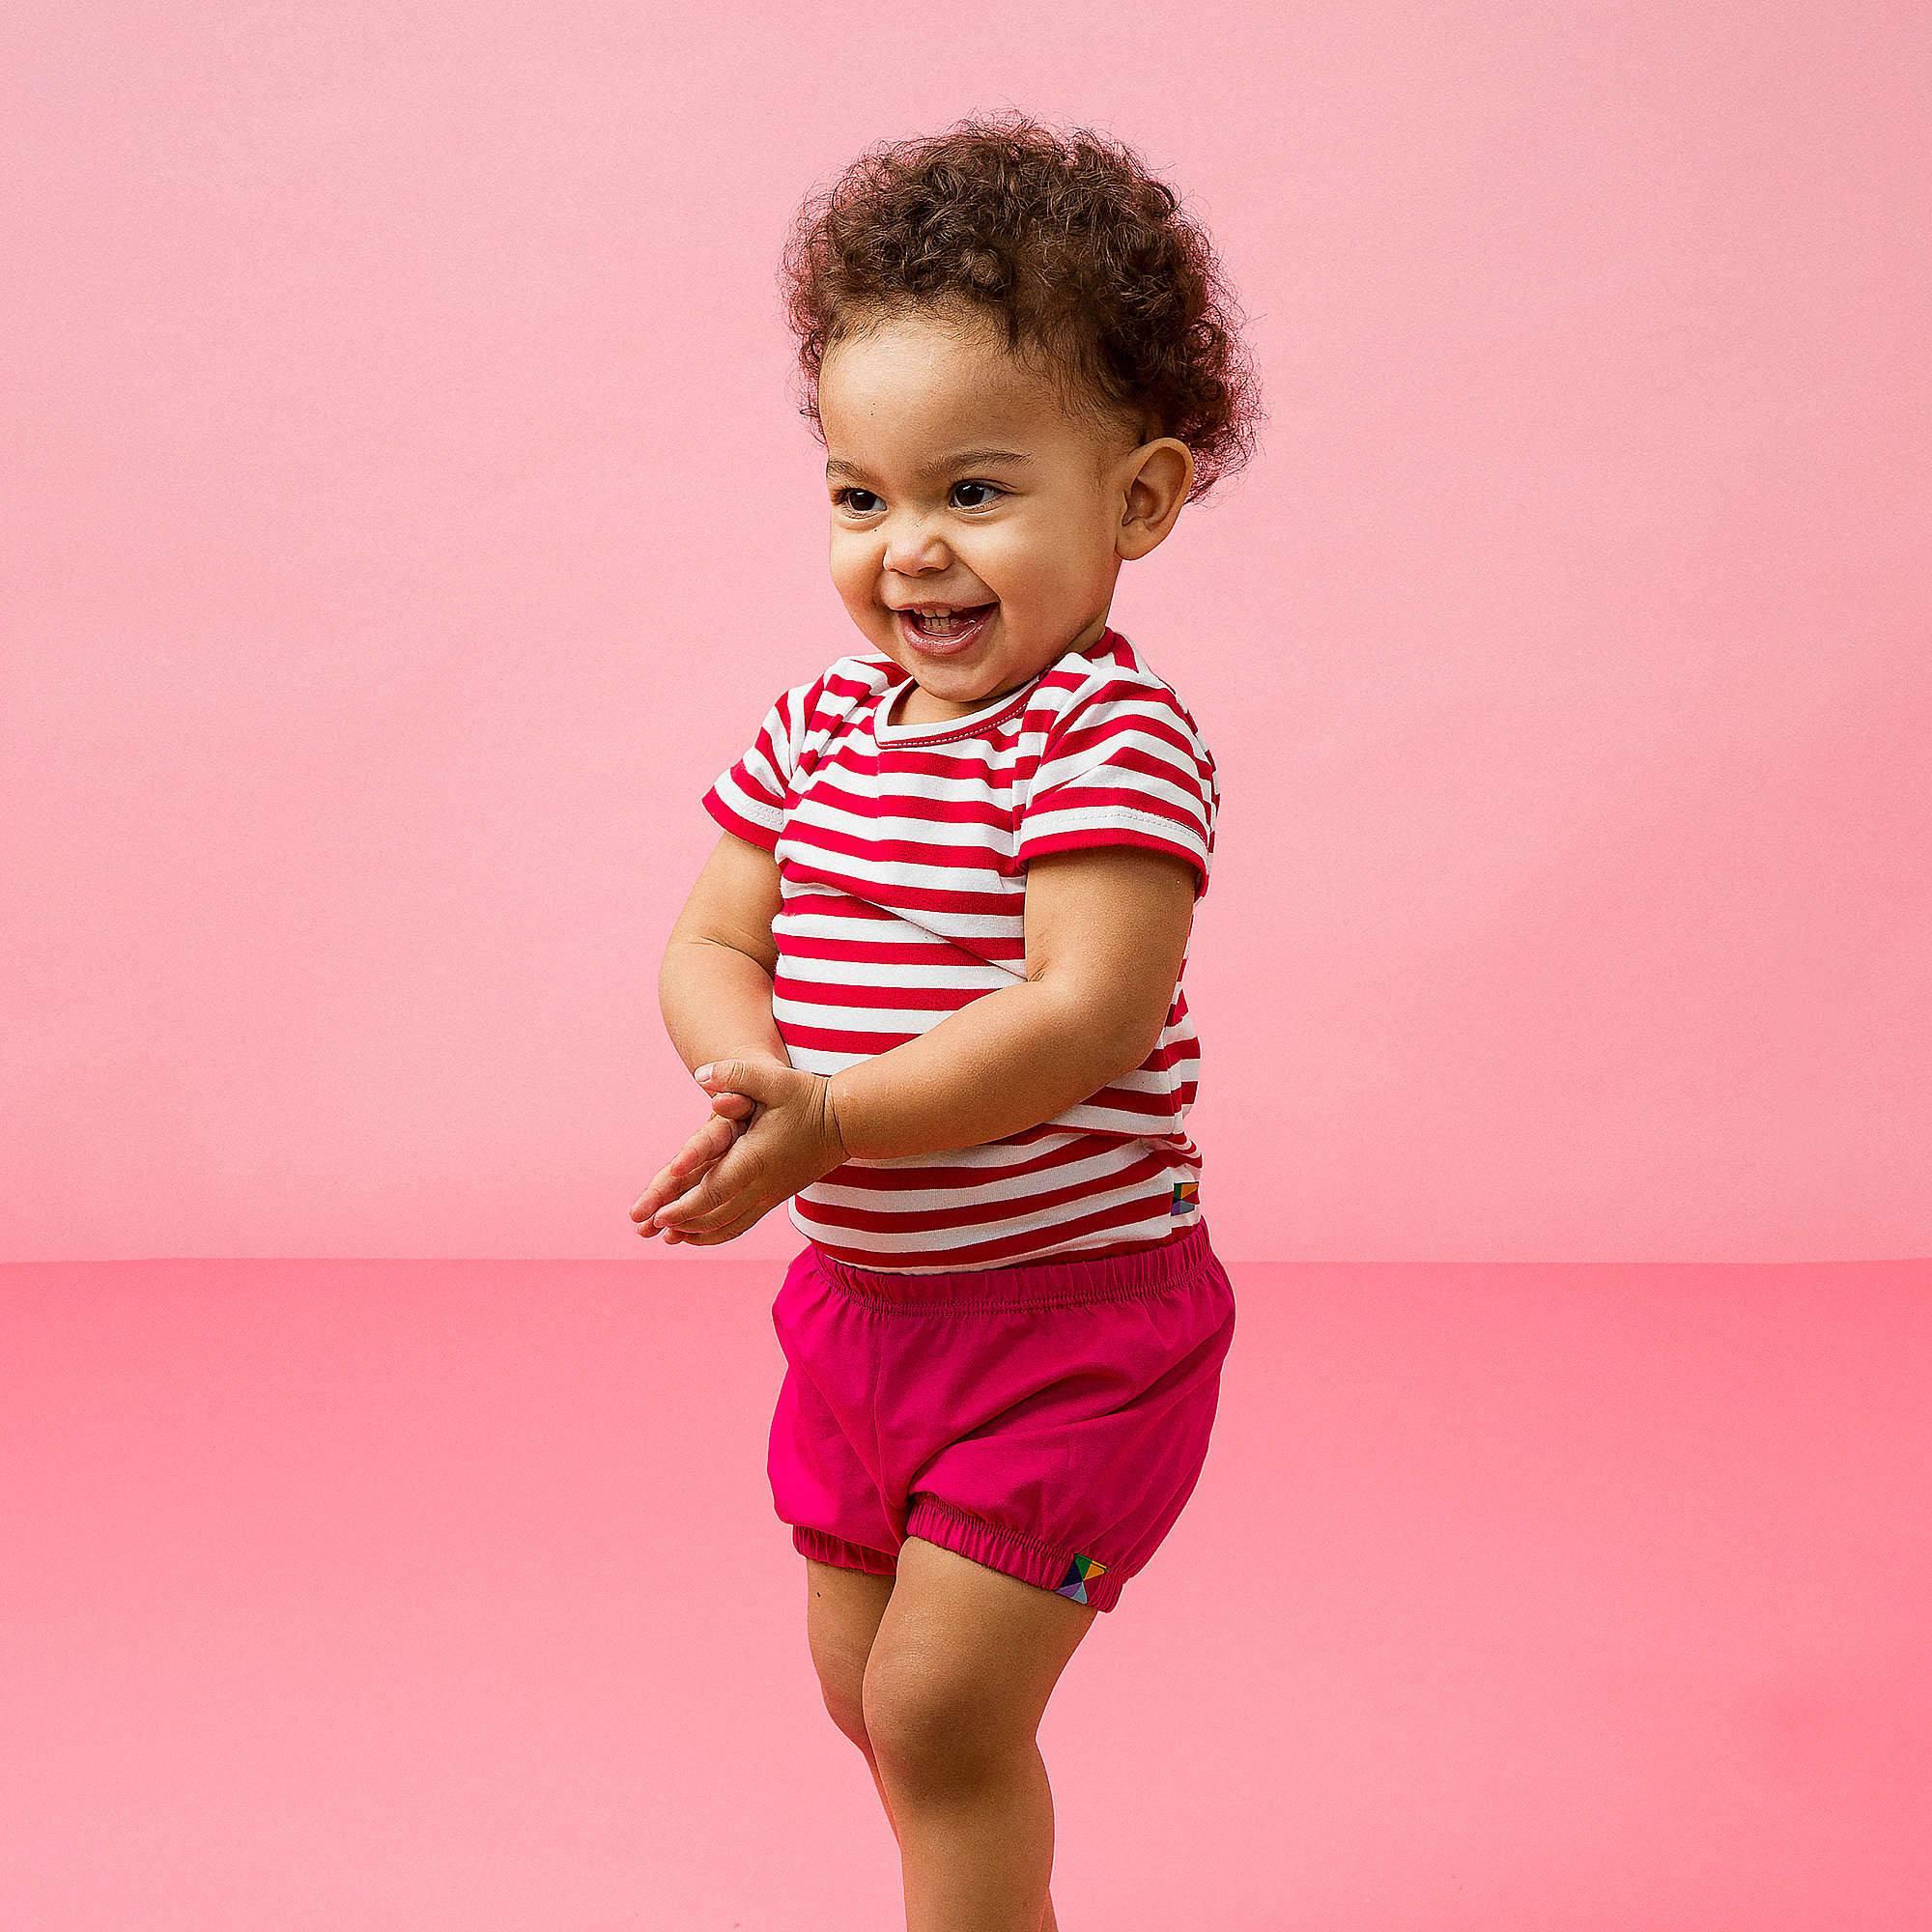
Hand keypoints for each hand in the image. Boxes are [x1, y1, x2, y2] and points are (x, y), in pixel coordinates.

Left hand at [644, 1058, 849, 1245]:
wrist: (846, 1122)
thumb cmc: (807, 1097)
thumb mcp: (773, 1078)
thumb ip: (735, 1074)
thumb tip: (700, 1076)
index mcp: (755, 1159)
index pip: (713, 1192)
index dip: (684, 1207)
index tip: (658, 1215)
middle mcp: (761, 1186)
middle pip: (714, 1215)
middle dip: (680, 1223)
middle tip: (648, 1227)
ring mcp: (769, 1196)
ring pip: (726, 1226)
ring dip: (695, 1232)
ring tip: (666, 1236)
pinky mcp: (774, 1199)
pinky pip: (740, 1225)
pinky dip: (716, 1233)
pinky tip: (697, 1235)